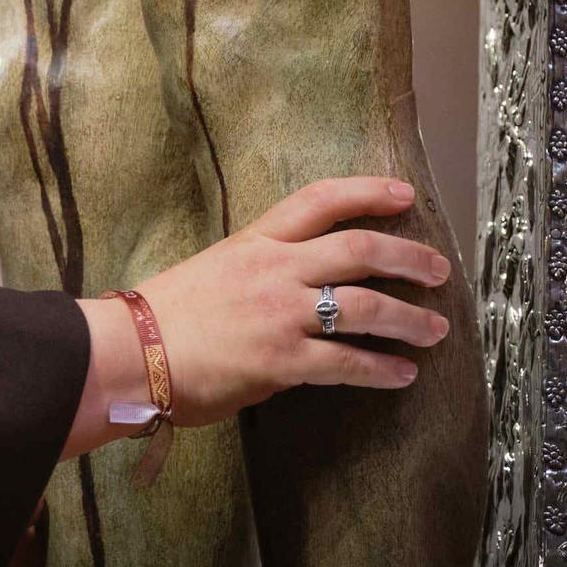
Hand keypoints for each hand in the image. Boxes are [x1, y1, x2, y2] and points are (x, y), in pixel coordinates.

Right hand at [131, 176, 451, 427]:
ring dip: (411, 318)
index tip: (404, 193)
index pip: (319, 200)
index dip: (368, 191)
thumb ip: (258, 274)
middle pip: (359, 248)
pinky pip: (348, 362)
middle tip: (439, 269)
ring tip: (435, 329)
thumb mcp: (212, 272)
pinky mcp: (282, 360)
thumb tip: (296, 294)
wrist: (127, 351)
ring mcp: (280, 313)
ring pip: (367, 306)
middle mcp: (273, 269)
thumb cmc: (162, 317)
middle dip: (409, 257)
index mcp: (254, 241)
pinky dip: (383, 369)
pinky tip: (403, 374)